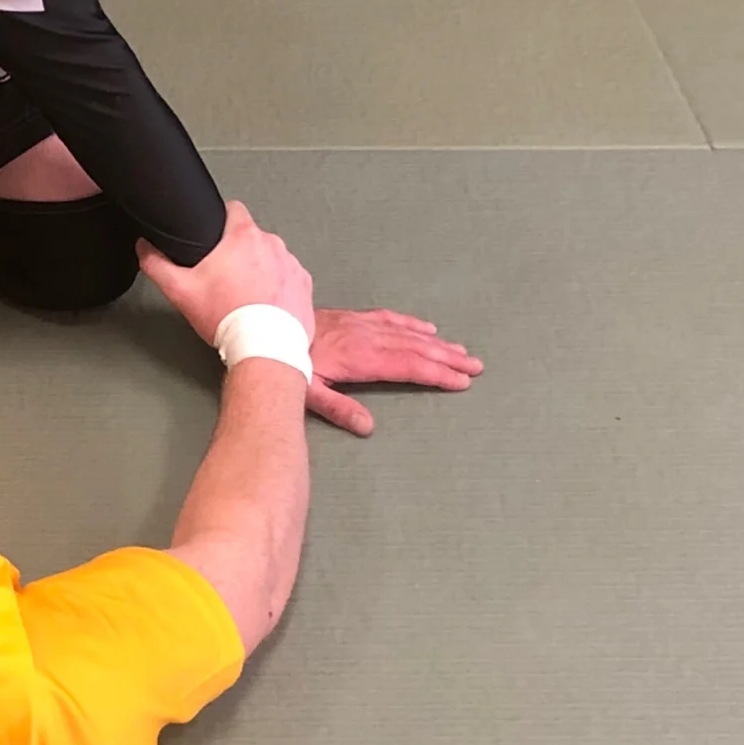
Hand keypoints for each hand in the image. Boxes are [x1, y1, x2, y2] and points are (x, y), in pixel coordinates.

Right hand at [137, 199, 312, 345]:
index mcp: (243, 237)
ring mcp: (292, 265)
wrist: (264, 350)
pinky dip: (277, 288)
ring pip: (270, 257)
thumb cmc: (228, 319)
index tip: (214, 236)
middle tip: (223, 277)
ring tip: (244, 295)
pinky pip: (288, 278)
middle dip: (238, 252)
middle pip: (251, 237)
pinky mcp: (304, 286)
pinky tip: (263, 305)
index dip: (219, 219)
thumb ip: (157, 263)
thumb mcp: (180, 291)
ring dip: (259, 269)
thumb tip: (145, 247)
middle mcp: (272, 245)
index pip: (232, 208)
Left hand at [301, 308, 484, 435]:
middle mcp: (366, 338)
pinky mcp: (352, 317)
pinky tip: (427, 328)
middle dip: (448, 358)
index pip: (408, 366)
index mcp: (360, 358)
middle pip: (415, 348)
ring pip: (407, 333)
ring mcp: (360, 325)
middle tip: (476, 366)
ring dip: (437, 343)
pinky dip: (412, 323)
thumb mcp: (306, 392)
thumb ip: (337, 409)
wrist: (267, 328)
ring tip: (462, 352)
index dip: (436, 373)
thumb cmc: (286, 364)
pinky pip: (389, 318)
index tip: (462, 381)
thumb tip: (368, 427)